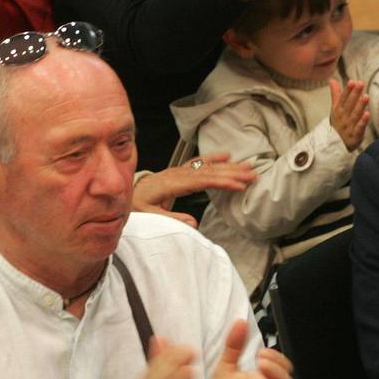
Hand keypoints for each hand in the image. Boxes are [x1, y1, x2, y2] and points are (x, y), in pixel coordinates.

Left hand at [132, 153, 256, 226]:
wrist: (125, 194)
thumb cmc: (136, 206)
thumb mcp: (149, 216)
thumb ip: (171, 219)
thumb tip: (194, 222)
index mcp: (171, 184)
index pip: (202, 181)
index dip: (222, 182)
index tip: (239, 185)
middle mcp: (178, 174)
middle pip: (210, 171)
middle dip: (233, 172)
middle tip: (253, 174)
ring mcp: (179, 171)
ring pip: (208, 166)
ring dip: (230, 166)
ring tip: (248, 166)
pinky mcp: (179, 171)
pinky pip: (200, 162)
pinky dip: (215, 158)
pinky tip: (227, 156)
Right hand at [330, 79, 369, 150]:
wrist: (334, 146)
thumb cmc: (338, 124)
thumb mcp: (335, 109)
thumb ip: (336, 94)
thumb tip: (332, 80)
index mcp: (339, 110)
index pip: (343, 98)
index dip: (347, 90)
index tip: (352, 81)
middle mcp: (343, 117)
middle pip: (349, 104)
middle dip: (355, 94)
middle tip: (361, 84)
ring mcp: (349, 127)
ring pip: (355, 115)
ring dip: (360, 105)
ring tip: (366, 96)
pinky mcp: (355, 136)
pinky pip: (359, 128)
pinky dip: (363, 122)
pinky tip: (367, 114)